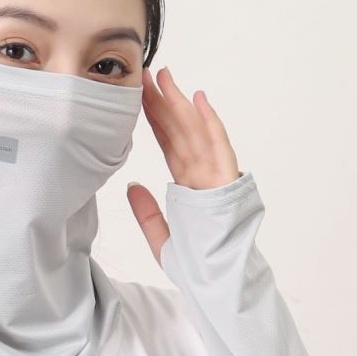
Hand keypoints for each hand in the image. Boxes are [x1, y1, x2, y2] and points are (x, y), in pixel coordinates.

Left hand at [126, 65, 243, 264]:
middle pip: (179, 132)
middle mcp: (202, 175)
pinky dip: (209, 122)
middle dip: (163, 102)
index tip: (139, 96)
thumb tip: (130, 186)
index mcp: (187, 186)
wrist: (219, 281)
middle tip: (146, 73)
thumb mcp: (160, 238)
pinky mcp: (226, 181)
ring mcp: (215, 176)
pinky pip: (218, 146)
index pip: (168, 144)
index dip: (154, 119)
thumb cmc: (197, 264)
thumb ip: (146, 213)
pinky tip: (199, 99)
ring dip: (180, 103)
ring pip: (194, 132)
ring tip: (165, 77)